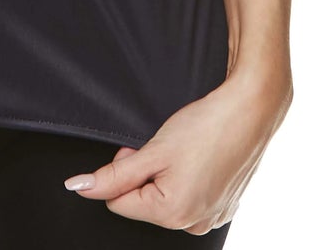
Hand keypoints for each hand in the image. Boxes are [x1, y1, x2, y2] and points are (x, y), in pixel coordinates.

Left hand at [62, 70, 289, 233]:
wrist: (252, 109)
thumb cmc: (207, 125)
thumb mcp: (153, 149)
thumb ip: (114, 173)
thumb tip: (79, 187)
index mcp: (173, 215)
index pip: (119, 202)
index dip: (122, 170)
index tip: (141, 149)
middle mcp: (193, 224)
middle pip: (144, 203)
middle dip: (145, 174)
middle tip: (163, 146)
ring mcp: (212, 217)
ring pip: (167, 200)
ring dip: (166, 177)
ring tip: (185, 151)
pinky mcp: (224, 206)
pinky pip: (191, 198)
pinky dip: (188, 179)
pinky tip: (200, 159)